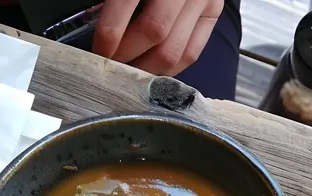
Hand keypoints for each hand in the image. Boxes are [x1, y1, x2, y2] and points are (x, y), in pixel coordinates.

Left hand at [94, 0, 223, 75]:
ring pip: (173, 51)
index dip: (109, 33)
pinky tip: (151, 71)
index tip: (98, 49)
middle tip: (111, 65)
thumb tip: (102, 28)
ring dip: (146, 71)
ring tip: (129, 72)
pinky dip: (168, 69)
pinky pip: (191, 53)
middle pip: (154, 32)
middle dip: (127, 56)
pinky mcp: (212, 11)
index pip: (127, 4)